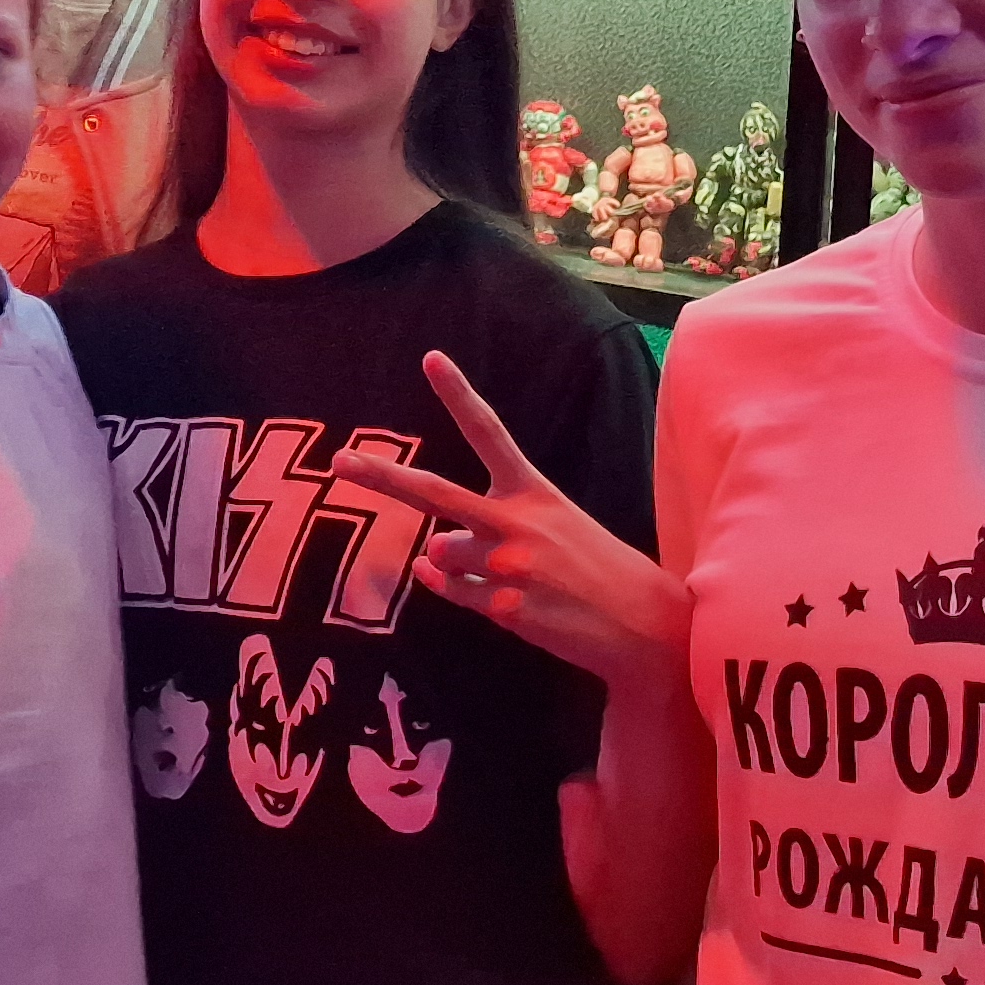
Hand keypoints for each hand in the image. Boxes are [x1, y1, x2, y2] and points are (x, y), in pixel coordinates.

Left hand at [332, 352, 681, 689]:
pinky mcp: (506, 607)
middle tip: (339, 462)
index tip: (431, 359)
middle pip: (433, 493)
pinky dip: (461, 592)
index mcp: (533, 491)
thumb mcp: (554, 529)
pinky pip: (456, 594)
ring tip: (509, 574)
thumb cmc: (595, 570)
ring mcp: (508, 565)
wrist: (645, 625)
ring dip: (456, 563)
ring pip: (442, 555)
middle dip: (382, 477)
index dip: (458, 394)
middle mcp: (516, 522)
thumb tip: (425, 557)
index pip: (490, 432)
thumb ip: (489, 531)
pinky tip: (500, 596)